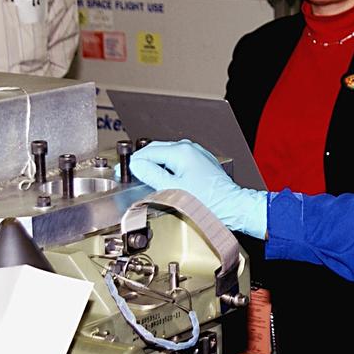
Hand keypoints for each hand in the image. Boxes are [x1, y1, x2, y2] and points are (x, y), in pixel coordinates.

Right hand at [129, 140, 267, 238]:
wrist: (232, 206)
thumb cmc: (210, 200)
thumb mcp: (172, 189)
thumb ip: (151, 175)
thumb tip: (136, 166)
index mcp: (181, 151)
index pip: (148, 152)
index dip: (132, 163)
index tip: (121, 171)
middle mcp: (189, 148)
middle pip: (156, 151)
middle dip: (142, 162)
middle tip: (128, 174)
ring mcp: (196, 153)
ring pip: (166, 155)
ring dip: (154, 165)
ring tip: (143, 178)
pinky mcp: (200, 161)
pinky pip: (177, 160)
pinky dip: (167, 167)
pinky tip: (162, 179)